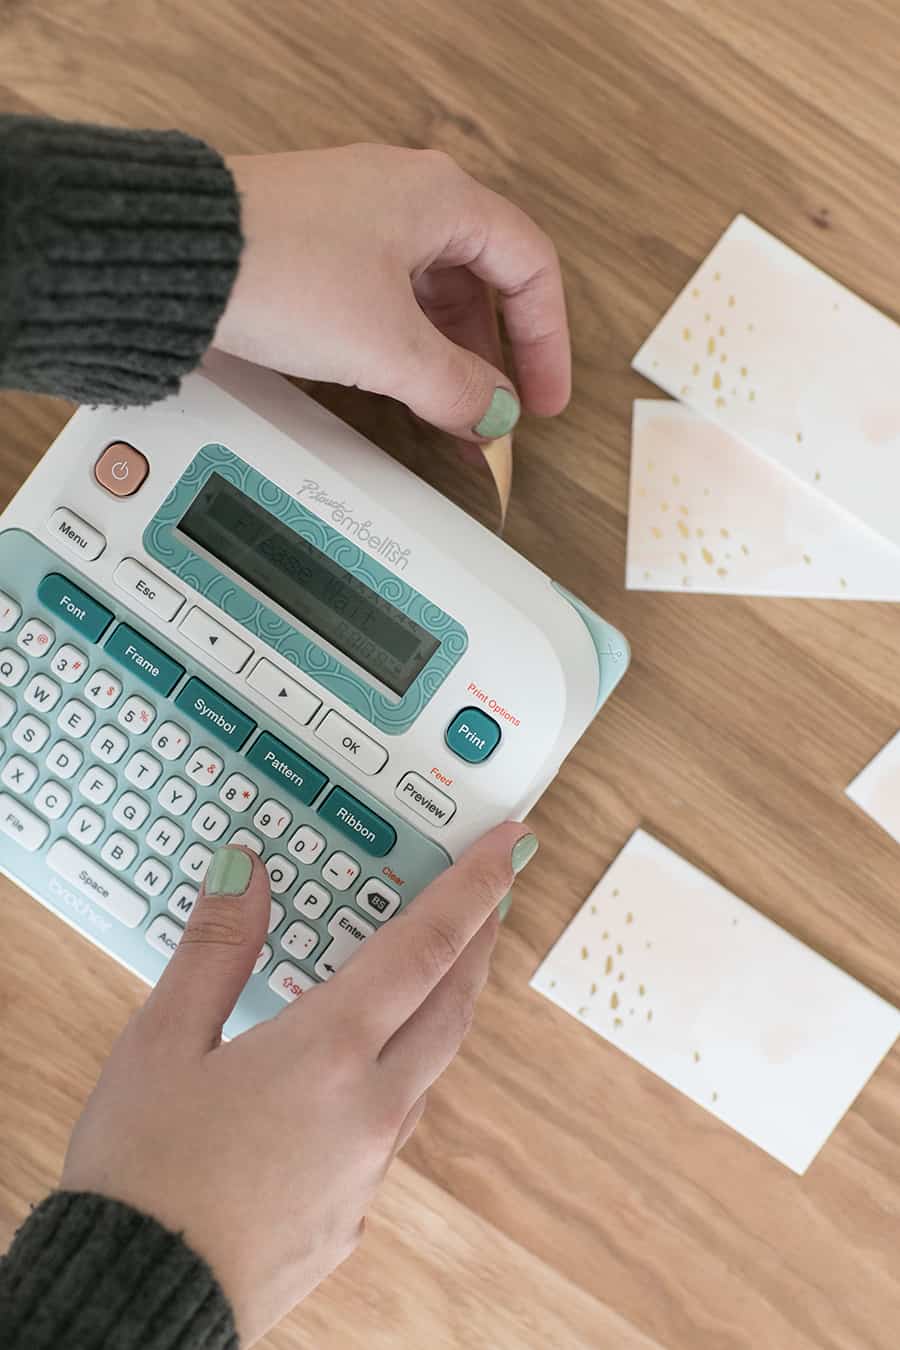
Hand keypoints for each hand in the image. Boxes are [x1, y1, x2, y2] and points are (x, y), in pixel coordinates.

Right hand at [61, 827, 537, 1343]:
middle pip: (453, 1005)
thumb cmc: (142, 1176)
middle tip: (492, 898)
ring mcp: (369, 1166)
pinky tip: (367, 1074)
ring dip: (445, 1008)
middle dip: (480, 942)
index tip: (512, 847)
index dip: (474, 888)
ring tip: (434, 973)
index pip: (426, 946)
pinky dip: (402, 1075)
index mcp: (328, 1052)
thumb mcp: (162, 1043)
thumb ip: (217, 948)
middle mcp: (369, 1107)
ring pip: (432, 1067)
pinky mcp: (353, 1212)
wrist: (134, 1304)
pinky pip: (398, 1125)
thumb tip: (248, 869)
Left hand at [213, 145, 569, 447]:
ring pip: (428, 296)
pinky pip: (384, 300)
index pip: (528, 267)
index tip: (542, 398)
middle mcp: (403, 197)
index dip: (546, 341)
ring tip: (449, 414)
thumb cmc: (276, 267)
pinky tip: (397, 385)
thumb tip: (493, 415)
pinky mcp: (315, 249)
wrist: (174, 259)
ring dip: (446, 359)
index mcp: (440, 198)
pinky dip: (402, 347)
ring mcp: (356, 221)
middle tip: (496, 414)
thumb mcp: (387, 345)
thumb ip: (455, 388)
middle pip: (479, 285)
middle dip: (493, 359)